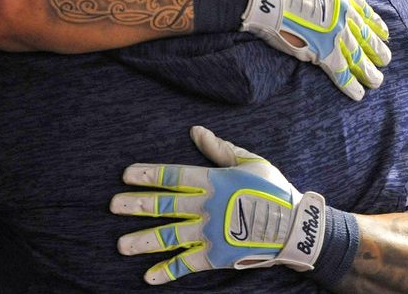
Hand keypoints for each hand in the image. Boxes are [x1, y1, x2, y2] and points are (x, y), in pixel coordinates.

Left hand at [111, 126, 326, 284]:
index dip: (149, 175)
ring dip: (143, 240)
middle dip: (137, 204)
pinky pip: (187, 263)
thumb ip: (220, 149)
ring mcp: (210, 232)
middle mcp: (208, 206)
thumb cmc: (275, 190)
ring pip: (169, 235)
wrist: (295, 227)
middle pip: (165, 204)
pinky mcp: (216, 255)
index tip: (126, 175)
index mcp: (215, 181)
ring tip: (121, 245)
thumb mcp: (251, 162)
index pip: (175, 176)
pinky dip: (167, 271)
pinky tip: (148, 277)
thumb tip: (195, 131)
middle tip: (113, 205)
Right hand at [240, 0, 390, 100]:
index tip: (384, 33)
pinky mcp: (325, 54)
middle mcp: (346, 16)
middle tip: (385, 59)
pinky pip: (342, 73)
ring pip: (359, 57)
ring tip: (376, 80)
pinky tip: (358, 93)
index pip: (365, 12)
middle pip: (367, 37)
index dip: (375, 24)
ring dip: (369, 71)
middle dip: (377, 50)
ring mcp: (338, 36)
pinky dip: (351, 85)